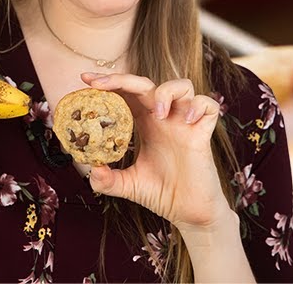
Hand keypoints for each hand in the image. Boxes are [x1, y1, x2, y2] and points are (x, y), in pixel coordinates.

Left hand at [80, 72, 230, 231]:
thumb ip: (106, 179)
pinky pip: (208, 106)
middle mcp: (164, 118)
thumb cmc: (160, 194)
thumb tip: (90, 170)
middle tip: (99, 85)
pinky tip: (186, 121)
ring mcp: (184, 123)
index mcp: (144, 123)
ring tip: (157, 113)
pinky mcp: (204, 134)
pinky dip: (199, 106)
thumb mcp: (127, 185)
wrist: (188, 213)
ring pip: (181, 86)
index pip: (126, 93)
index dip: (108, 83)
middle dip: (122, 79)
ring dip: (165, 91)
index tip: (84, 80)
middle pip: (146, 84)